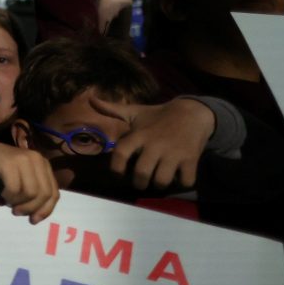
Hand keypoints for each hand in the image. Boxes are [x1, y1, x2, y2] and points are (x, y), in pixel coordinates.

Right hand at [0, 137, 59, 222]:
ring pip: (31, 192)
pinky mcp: (9, 162)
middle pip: (44, 194)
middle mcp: (37, 159)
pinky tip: (2, 194)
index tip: (34, 220)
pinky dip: (8, 196)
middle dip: (31, 208)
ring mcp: (23, 159)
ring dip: (18, 202)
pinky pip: (14, 188)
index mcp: (43, 165)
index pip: (54, 193)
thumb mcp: (21, 179)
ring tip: (8, 200)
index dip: (46, 210)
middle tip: (17, 212)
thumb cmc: (0, 169)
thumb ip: (33, 191)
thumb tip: (37, 216)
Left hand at [93, 95, 213, 189]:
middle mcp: (155, 145)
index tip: (118, 174)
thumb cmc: (158, 116)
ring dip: (158, 185)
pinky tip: (179, 177)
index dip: (115, 168)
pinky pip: (185, 181)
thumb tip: (90, 99)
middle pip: (141, 174)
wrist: (193, 112)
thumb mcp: (135, 112)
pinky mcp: (191, 159)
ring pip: (161, 181)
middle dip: (139, 183)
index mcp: (139, 135)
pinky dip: (182, 183)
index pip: (120, 153)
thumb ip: (112, 110)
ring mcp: (174, 153)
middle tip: (140, 183)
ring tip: (158, 181)